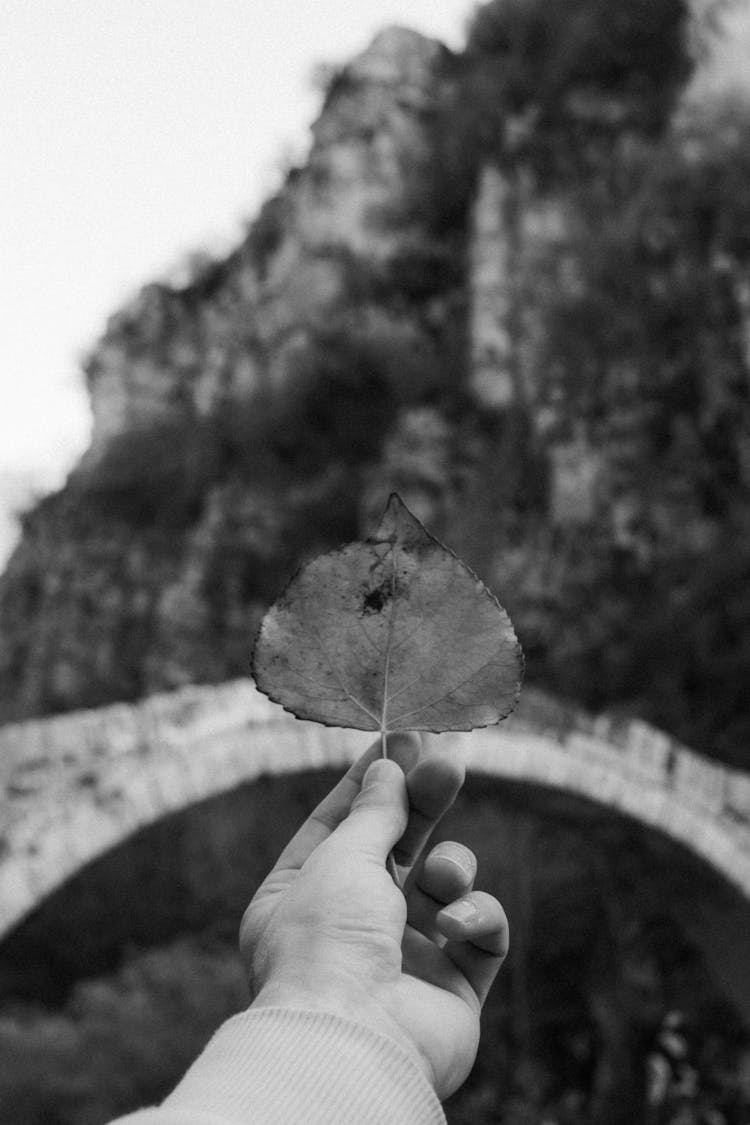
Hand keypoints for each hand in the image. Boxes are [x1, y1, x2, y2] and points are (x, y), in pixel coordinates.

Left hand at [239, 734, 508, 1099]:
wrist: (355, 1041)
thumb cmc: (328, 941)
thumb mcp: (343, 857)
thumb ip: (376, 811)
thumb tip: (389, 766)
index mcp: (303, 895)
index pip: (341, 822)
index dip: (373, 779)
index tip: (404, 736)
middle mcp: (352, 924)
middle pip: (399, 845)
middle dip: (426, 801)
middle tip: (452, 756)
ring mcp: (405, 957)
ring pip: (446, 883)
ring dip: (451, 868)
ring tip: (442, 877)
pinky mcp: (454, 986)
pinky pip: (479, 930)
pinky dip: (474, 917)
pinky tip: (454, 926)